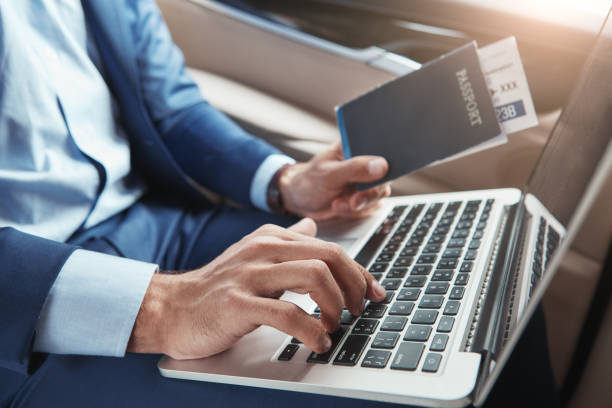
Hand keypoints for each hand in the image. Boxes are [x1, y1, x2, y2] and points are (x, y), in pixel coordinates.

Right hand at [127, 218, 386, 359]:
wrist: (171, 307)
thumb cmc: (216, 287)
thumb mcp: (253, 254)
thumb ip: (285, 240)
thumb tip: (311, 226)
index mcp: (271, 238)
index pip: (329, 248)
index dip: (359, 273)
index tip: (373, 294)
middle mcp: (263, 249)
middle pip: (329, 257)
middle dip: (354, 287)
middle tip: (359, 311)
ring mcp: (250, 275)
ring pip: (314, 277)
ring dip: (336, 306)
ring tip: (337, 326)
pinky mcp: (238, 303)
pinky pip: (288, 314)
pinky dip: (312, 331)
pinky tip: (318, 342)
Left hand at [279, 141, 391, 219]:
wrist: (301, 200)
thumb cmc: (310, 181)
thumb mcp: (329, 174)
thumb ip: (355, 168)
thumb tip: (381, 165)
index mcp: (356, 145)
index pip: (381, 148)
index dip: (386, 161)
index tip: (379, 176)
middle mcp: (364, 161)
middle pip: (385, 174)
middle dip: (369, 193)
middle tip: (353, 202)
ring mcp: (366, 179)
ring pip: (380, 193)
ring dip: (361, 204)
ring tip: (337, 203)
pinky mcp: (365, 196)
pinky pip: (372, 205)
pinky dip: (356, 211)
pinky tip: (339, 206)